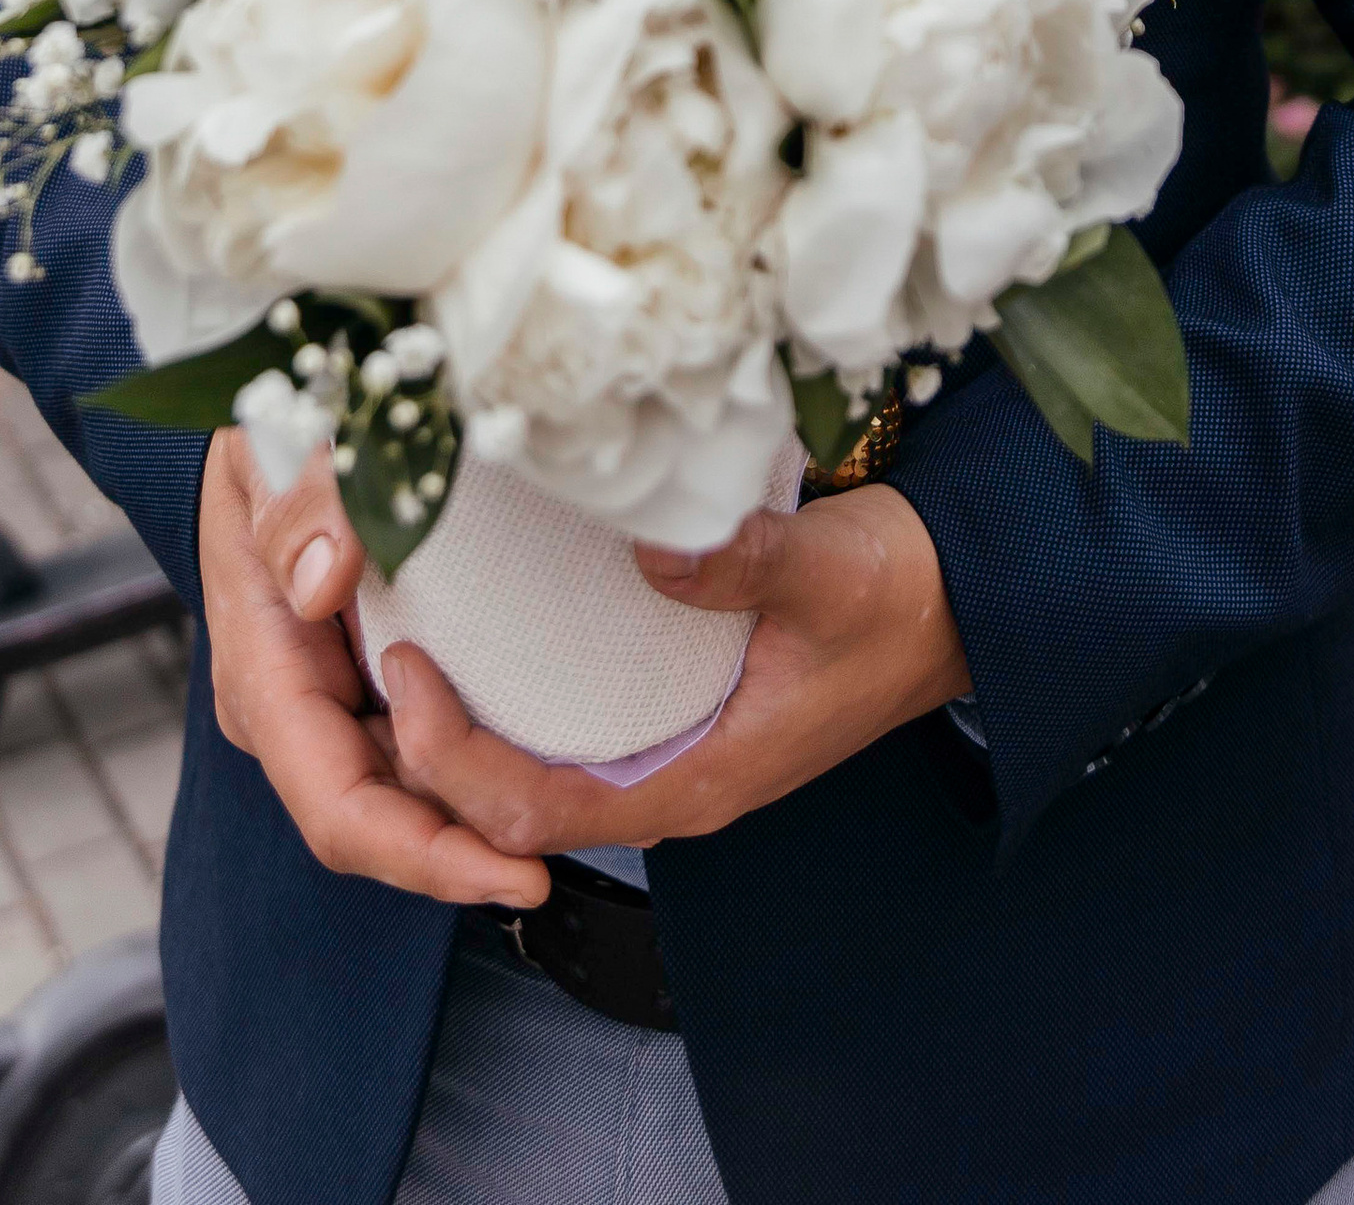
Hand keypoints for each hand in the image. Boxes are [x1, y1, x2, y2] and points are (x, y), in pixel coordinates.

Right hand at [198, 426, 553, 907]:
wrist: (255, 422)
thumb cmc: (272, 429)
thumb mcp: (282, 443)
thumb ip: (305, 498)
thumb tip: (324, 580)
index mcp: (266, 679)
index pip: (345, 812)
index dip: (430, 859)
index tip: (522, 869)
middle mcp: (295, 715)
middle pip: (389, 827)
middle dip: (476, 854)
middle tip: (580, 855)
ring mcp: (332, 706)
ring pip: (417, 798)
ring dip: (490, 817)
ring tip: (600, 817)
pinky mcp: (368, 685)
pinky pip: (428, 749)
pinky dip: (488, 762)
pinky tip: (565, 757)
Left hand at [378, 481, 972, 866]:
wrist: (969, 601)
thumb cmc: (905, 598)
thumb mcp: (830, 569)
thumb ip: (744, 560)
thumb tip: (649, 541)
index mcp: (698, 780)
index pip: (536, 811)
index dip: (455, 758)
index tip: (411, 668)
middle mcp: (672, 780)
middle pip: (514, 804)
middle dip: (431, 750)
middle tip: (384, 642)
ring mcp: (673, 747)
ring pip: (535, 770)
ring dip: (462, 727)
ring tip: (411, 630)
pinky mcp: (677, 708)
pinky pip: (567, 726)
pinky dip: (509, 692)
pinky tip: (484, 623)